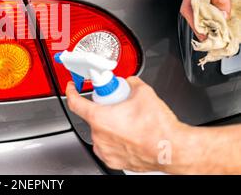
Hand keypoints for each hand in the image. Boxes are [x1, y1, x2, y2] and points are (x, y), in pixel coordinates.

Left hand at [66, 77, 188, 171]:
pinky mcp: (113, 161)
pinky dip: (115, 140)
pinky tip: (129, 135)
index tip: (72, 88)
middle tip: (117, 106)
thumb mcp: (143, 92)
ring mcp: (105, 150)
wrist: (172, 149)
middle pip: (93, 116)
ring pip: (101, 132)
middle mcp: (99, 136)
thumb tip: (130, 82)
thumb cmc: (158, 128)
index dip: (71, 92)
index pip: (75, 103)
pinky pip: (108, 146)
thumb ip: (131, 82)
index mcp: (100, 118)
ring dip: (110, 125)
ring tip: (128, 122)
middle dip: (103, 109)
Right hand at [180, 0, 240, 39]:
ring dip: (211, 25)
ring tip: (219, 34)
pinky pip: (214, 13)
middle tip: (213, 38)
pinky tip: (225, 26)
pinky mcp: (217, 0)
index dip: (194, 23)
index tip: (204, 34)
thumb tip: (220, 14)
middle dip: (203, 27)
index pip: (187, 8)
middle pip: (195, 15)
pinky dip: (219, 21)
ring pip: (205, 15)